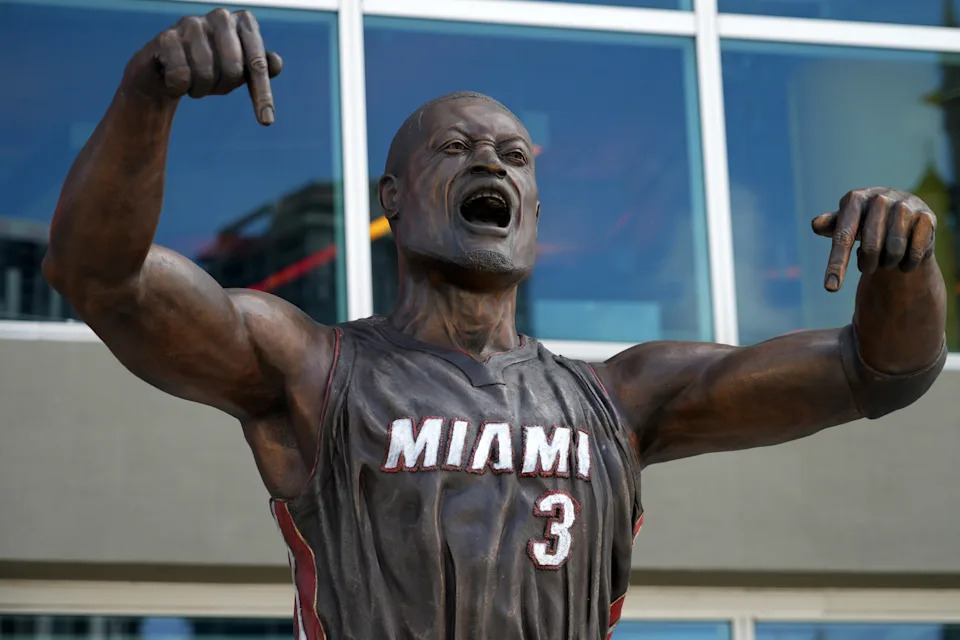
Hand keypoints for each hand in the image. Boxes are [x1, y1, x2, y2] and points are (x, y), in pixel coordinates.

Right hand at [123, 8, 281, 124]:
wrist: (165, 68)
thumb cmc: (212, 67)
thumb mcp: (241, 70)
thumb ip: (261, 67)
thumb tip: (276, 62)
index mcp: (244, 22)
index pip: (258, 64)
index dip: (262, 95)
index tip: (267, 122)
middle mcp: (221, 16)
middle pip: (233, 70)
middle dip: (223, 87)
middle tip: (213, 84)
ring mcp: (192, 23)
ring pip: (206, 74)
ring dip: (200, 89)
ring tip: (193, 80)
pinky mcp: (167, 36)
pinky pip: (181, 76)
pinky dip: (180, 87)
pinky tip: (174, 78)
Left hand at [812, 187, 936, 291]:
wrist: (902, 211)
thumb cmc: (864, 221)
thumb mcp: (845, 222)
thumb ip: (831, 225)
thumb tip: (816, 224)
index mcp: (855, 199)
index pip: (843, 237)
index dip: (836, 264)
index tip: (830, 288)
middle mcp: (880, 198)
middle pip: (871, 249)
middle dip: (867, 265)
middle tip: (868, 267)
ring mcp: (905, 205)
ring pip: (894, 252)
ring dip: (888, 263)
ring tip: (887, 257)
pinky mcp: (927, 216)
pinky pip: (915, 253)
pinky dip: (907, 264)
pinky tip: (905, 257)